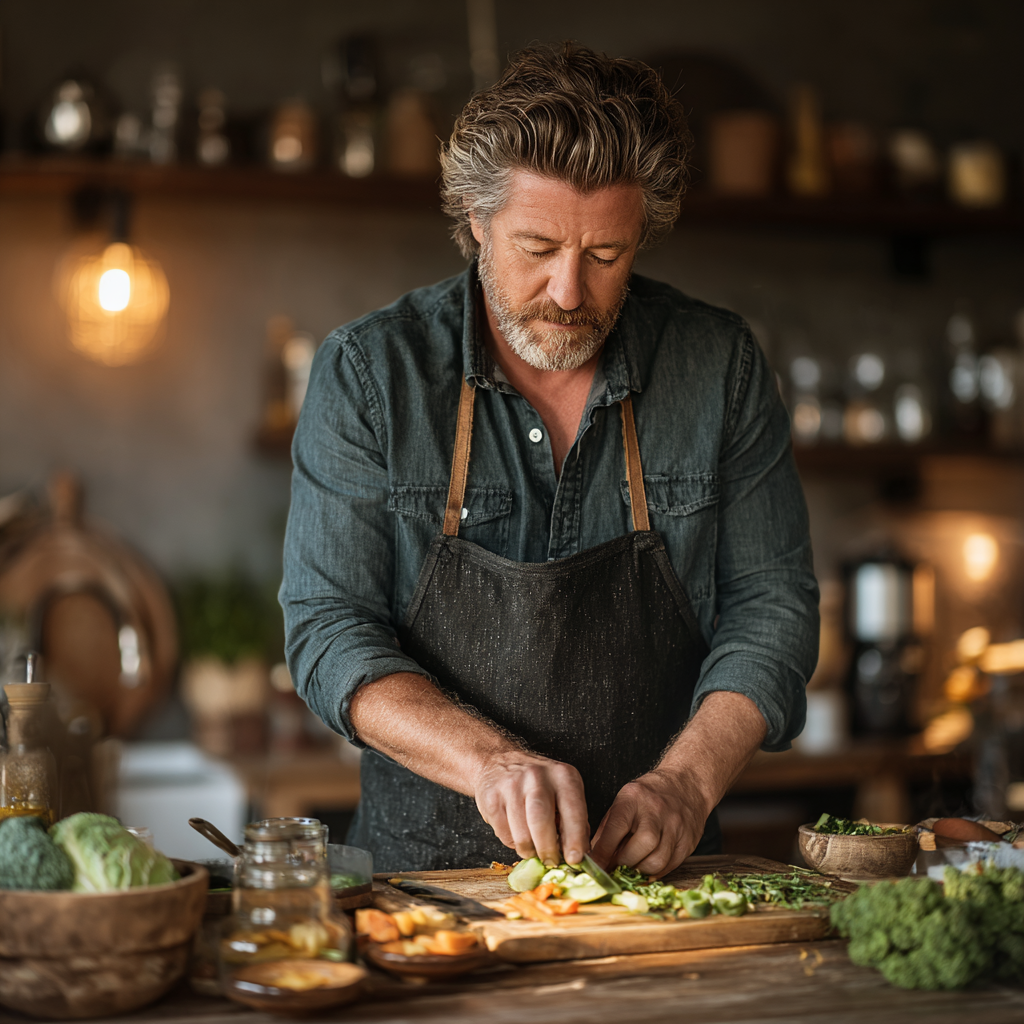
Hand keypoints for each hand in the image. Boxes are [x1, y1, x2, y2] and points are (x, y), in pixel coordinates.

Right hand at [474, 750, 589, 864]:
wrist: (498, 761)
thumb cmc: (537, 782)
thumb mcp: (562, 790)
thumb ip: (574, 820)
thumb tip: (580, 855)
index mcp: (562, 775)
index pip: (573, 810)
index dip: (575, 839)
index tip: (575, 859)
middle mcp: (537, 776)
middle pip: (542, 821)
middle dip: (548, 849)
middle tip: (551, 862)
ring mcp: (511, 785)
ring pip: (522, 834)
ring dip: (529, 850)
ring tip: (533, 850)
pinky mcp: (491, 798)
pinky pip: (503, 834)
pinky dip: (512, 843)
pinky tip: (516, 834)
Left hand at [589, 768, 708, 877]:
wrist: (685, 784)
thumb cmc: (647, 797)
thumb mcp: (622, 803)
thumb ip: (607, 830)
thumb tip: (594, 858)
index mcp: (633, 799)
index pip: (616, 828)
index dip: (604, 851)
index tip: (595, 867)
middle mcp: (656, 811)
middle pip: (641, 846)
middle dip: (624, 863)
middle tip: (616, 868)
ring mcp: (675, 826)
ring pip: (657, 861)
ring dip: (640, 871)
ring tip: (632, 868)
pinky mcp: (688, 841)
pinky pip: (670, 866)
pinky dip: (655, 872)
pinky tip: (647, 867)